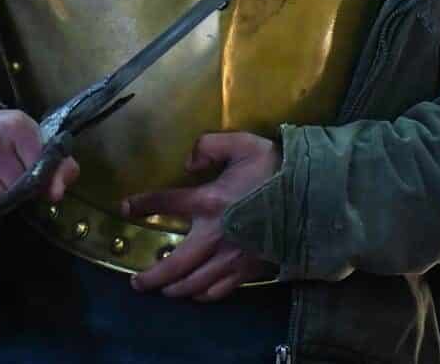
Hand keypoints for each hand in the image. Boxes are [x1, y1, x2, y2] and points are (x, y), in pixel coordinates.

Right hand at [0, 108, 78, 215]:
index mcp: (15, 127)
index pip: (37, 169)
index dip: (38, 177)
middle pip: (16, 188)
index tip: (32, 172)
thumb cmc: (3, 133)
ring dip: (0, 198)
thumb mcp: (32, 138)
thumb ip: (56, 164)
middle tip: (12, 176)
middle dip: (18, 189)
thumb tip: (58, 193)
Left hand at [123, 130, 280, 300]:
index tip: (126, 207)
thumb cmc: (276, 168)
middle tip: (136, 283)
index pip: (166, 203)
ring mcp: (231, 258)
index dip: (142, 205)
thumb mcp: (242, 144)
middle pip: (173, 264)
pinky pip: (218, 291)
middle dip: (151, 277)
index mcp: (209, 200)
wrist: (314, 197)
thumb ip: (209, 145)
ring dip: (173, 290)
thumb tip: (188, 162)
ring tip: (162, 290)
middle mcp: (214, 235)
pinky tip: (196, 292)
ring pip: (193, 284)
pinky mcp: (247, 270)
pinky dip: (202, 295)